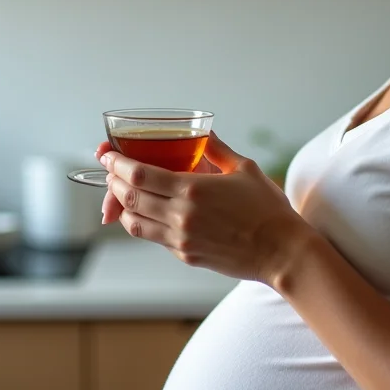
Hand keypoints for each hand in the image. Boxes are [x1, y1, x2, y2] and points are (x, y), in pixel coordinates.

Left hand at [96, 132, 313, 283]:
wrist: (282, 252)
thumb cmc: (268, 209)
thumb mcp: (245, 169)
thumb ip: (217, 150)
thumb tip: (204, 133)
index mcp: (193, 190)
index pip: (139, 174)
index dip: (117, 164)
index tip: (107, 155)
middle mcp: (181, 216)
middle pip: (130, 198)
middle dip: (113, 183)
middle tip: (110, 171)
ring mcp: (181, 239)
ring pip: (135, 223)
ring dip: (122, 206)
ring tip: (121, 194)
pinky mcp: (186, 255)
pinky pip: (155, 238)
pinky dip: (143, 223)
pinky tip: (148, 212)